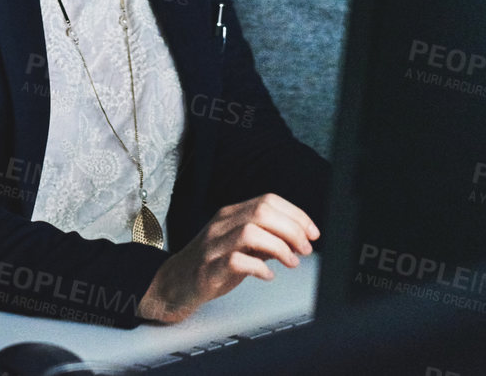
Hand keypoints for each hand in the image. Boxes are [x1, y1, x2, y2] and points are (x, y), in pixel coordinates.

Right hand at [137, 194, 318, 323]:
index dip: (296, 215)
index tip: (313, 232)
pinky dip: (258, 268)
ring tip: (291, 262)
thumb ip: (265, 240)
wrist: (173, 285)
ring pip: (250, 231)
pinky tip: (268, 276)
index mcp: (229, 215)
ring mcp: (212, 246)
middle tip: (305, 248)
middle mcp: (221, 225)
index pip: (268, 200)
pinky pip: (236, 261)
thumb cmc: (208, 266)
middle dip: (292, 229)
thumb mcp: (239, 247)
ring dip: (279, 247)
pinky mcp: (208, 269)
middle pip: (262, 212)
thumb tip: (297, 239)